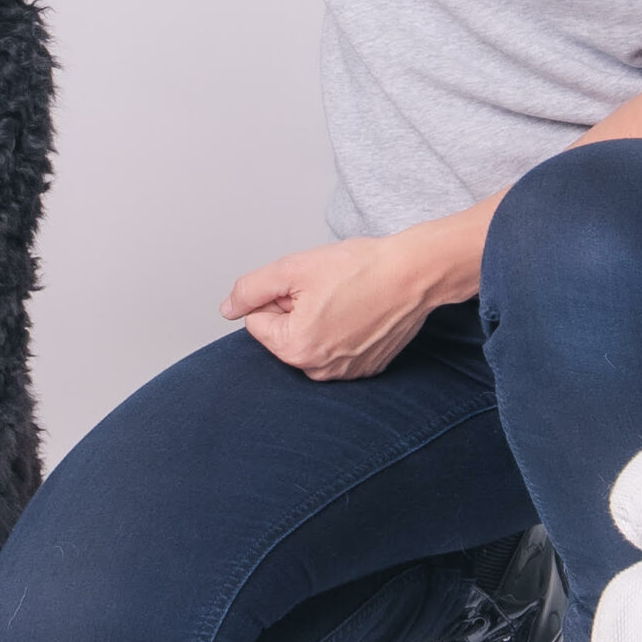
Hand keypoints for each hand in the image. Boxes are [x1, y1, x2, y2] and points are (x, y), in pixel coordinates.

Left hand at [221, 233, 441, 382]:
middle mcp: (318, 370)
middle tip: (328, 291)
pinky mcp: (367, 369)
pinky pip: (336, 349)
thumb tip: (227, 309)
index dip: (277, 296)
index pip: (257, 321)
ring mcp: (345, 374)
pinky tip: (361, 312)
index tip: (307, 287)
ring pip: (309, 342)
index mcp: (295, 348)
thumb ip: (250, 290)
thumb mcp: (292, 268)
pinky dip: (342, 331)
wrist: (414, 273)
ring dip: (318, 321)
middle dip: (296, 311)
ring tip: (346, 301)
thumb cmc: (360, 268)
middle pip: (283, 335)